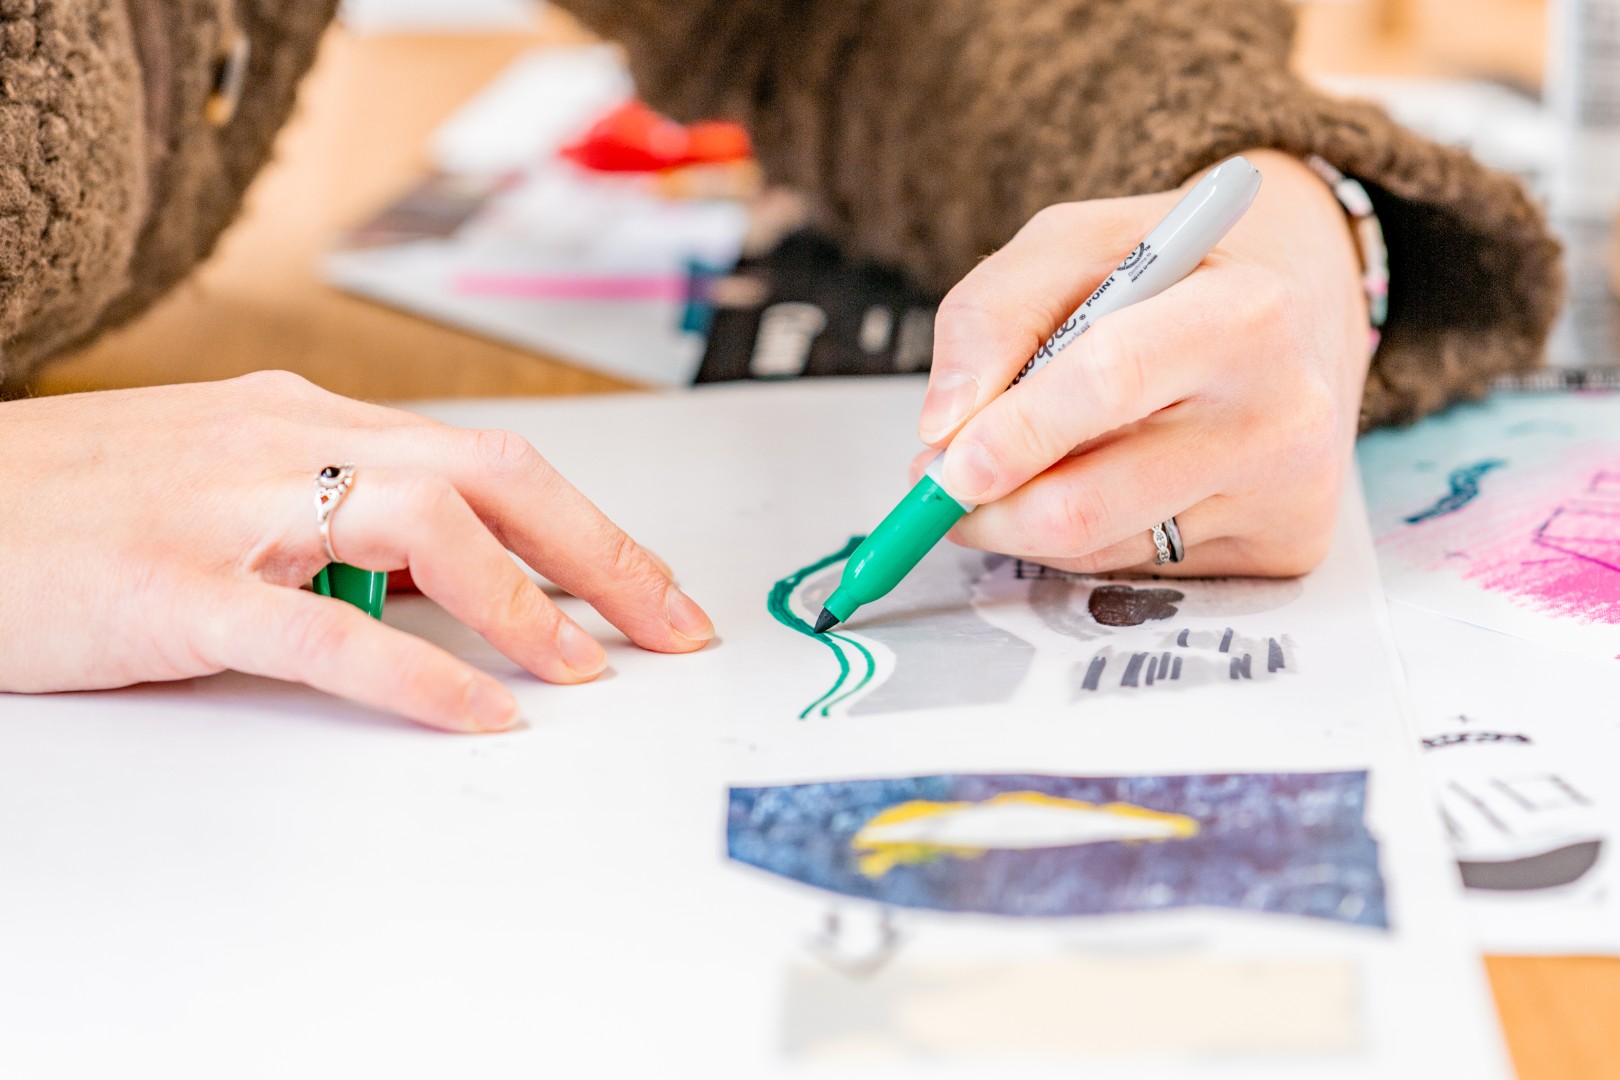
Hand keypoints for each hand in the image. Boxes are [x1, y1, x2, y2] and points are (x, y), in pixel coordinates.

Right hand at [0, 373, 713, 730]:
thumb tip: (464, 583)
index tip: (652, 590)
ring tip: (585, 671)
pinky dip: (418, 673)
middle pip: (492, 477)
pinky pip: (323, 629)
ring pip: (426, 527)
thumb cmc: (81, 504)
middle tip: (672, 628)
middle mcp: (287, 442)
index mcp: (307, 419)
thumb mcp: (234, 485)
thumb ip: (344, 523)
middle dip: (602, 554)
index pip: (490, 460)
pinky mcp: (177, 587)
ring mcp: (232, 508)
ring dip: (525, 605)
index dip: (590, 527)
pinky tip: (479, 713)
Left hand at [916, 150, 1369, 576]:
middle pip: (1091, 501)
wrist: (1306, 302)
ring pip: (1100, 548)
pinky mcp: (1288, 546)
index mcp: (1246, 311)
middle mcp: (1285, 411)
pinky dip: (1084, 538)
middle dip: (991, 507)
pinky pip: (1136, 567)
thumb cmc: (1174, 271)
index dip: (1014, 433)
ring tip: (1019, 465)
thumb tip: (943, 429)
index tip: (945, 464)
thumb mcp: (1076, 243)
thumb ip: (992, 315)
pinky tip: (1103, 480)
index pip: (1109, 383)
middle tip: (943, 486)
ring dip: (1025, 521)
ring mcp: (1292, 491)